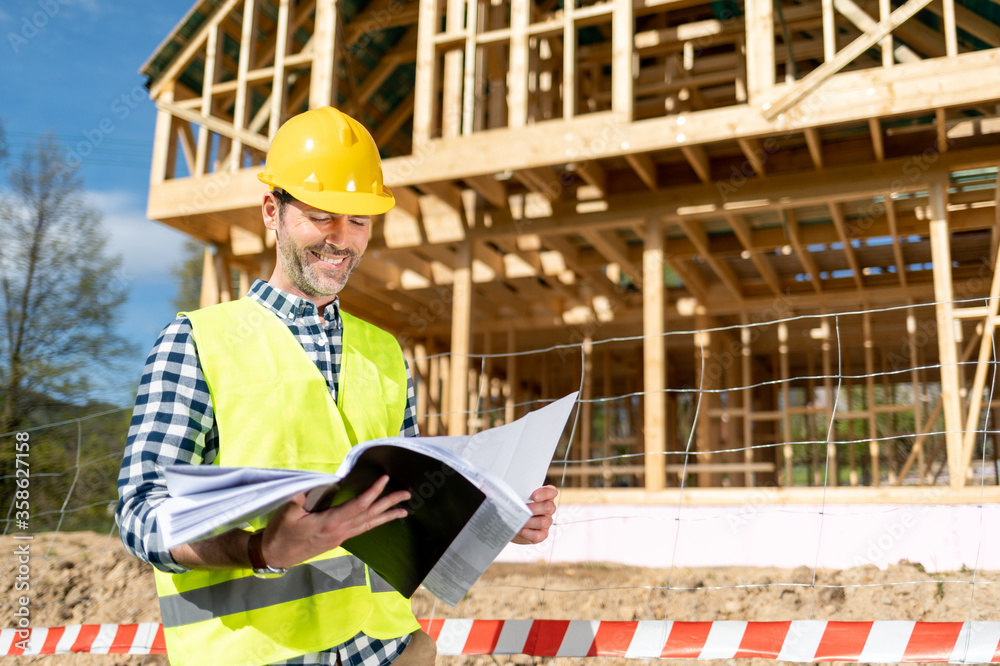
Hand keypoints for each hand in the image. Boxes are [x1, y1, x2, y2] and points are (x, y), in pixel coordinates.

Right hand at [261, 475, 409, 568]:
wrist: (274, 556)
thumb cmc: (279, 533)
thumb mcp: (287, 512)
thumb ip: (303, 496)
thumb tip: (318, 482)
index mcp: (330, 523)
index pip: (358, 505)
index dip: (373, 492)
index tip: (385, 479)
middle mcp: (340, 532)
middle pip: (369, 516)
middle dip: (389, 504)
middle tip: (408, 495)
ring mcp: (340, 538)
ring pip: (368, 525)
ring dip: (387, 516)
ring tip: (404, 510)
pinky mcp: (337, 540)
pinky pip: (361, 529)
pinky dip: (374, 522)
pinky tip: (381, 519)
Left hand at [512, 485, 556, 544]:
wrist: (512, 522)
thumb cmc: (517, 505)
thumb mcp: (519, 497)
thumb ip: (520, 494)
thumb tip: (513, 495)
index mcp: (545, 496)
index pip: (552, 492)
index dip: (545, 493)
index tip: (534, 496)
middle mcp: (549, 509)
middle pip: (549, 507)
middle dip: (534, 508)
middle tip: (521, 508)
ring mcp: (547, 522)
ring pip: (543, 522)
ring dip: (529, 521)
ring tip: (518, 520)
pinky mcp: (542, 534)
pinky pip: (539, 535)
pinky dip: (528, 533)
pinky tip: (520, 530)